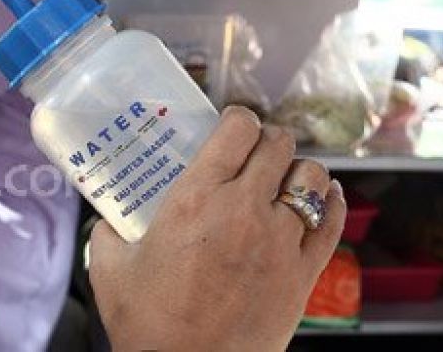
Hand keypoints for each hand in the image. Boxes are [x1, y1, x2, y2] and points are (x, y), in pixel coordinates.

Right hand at [88, 107, 345, 350]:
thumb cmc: (148, 324)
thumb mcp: (110, 266)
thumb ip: (110, 231)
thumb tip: (111, 219)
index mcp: (196, 199)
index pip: (237, 130)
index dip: (238, 118)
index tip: (231, 125)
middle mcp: (244, 210)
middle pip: (278, 145)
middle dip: (268, 139)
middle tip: (255, 150)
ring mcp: (281, 241)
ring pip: (312, 177)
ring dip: (299, 169)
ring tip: (285, 177)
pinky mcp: (304, 272)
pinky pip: (332, 221)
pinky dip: (330, 201)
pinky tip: (322, 198)